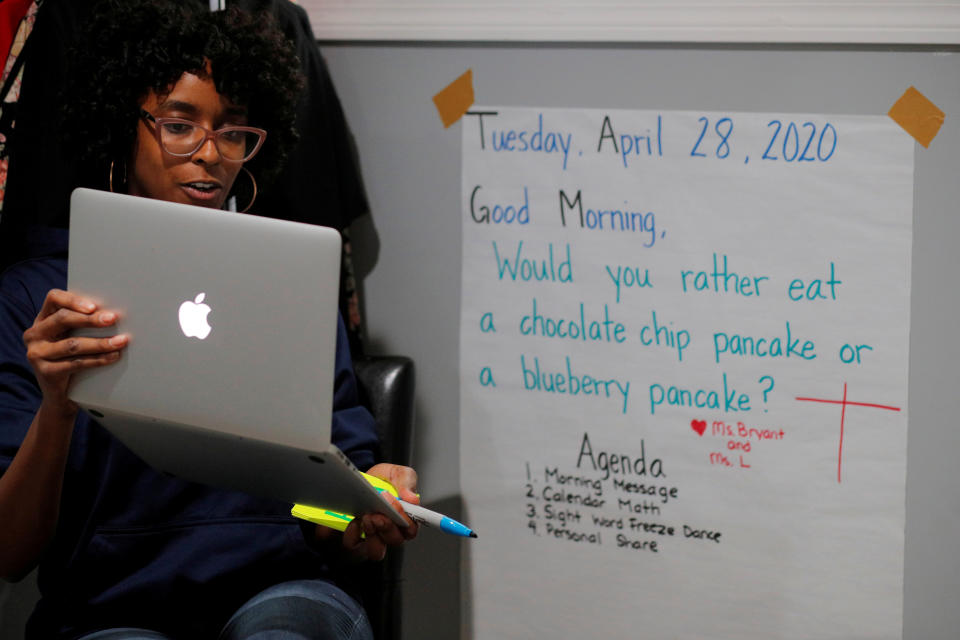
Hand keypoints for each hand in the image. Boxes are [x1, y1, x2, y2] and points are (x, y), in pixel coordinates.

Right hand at [23, 289, 127, 415]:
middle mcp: (34, 334)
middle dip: (91, 320)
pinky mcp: (45, 372)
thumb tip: (113, 313)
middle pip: (63, 319)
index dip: (73, 300)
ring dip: (100, 342)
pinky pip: (76, 363)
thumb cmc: (70, 358)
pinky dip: (97, 360)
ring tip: (121, 341)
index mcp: (42, 320)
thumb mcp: (70, 336)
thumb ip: (82, 323)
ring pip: (72, 344)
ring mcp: (37, 354)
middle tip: (112, 319)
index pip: (54, 299)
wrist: (60, 394)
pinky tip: (113, 356)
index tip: (94, 306)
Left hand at [315, 463, 419, 561]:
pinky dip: (352, 534)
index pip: (411, 530)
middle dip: (388, 526)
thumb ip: (406, 480)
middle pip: (395, 540)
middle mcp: (389, 531)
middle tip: (379, 512)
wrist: (358, 480)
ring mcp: (371, 537)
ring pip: (376, 551)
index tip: (399, 510)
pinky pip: (352, 545)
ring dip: (372, 534)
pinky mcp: (353, 538)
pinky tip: (353, 520)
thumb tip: (412, 498)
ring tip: (367, 516)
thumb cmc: (381, 480)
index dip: (408, 525)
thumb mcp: (396, 472)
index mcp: (404, 518)